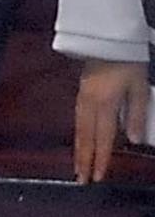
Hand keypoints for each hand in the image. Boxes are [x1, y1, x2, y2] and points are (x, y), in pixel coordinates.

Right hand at [74, 59, 147, 183]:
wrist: (108, 36)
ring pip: (79, 132)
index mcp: (106, 104)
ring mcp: (83, 99)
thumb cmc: (127, 58)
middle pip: (86, 139)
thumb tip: (133, 139)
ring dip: (78, 151)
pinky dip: (77, 136)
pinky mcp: (81, 93)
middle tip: (81, 180)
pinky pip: (77, 121)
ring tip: (77, 166)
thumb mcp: (139, 85)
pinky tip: (79, 141)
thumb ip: (137, 113)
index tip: (97, 176)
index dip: (100, 159)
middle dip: (84, 161)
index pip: (103, 138)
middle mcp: (90, 105)